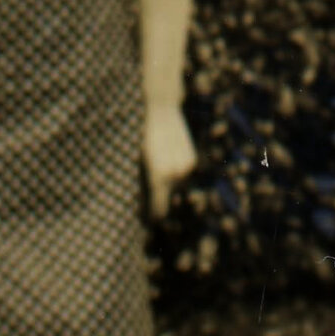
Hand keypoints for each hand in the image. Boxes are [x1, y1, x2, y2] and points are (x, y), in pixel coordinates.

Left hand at [142, 104, 196, 220]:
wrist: (163, 113)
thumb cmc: (146, 138)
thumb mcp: (142, 162)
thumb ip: (147, 183)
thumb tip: (149, 203)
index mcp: (158, 177)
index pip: (159, 207)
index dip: (155, 216)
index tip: (150, 222)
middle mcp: (174, 175)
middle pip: (168, 197)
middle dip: (162, 201)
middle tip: (153, 207)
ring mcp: (185, 168)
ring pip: (177, 186)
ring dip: (170, 186)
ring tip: (160, 175)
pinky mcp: (192, 161)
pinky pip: (184, 175)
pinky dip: (177, 174)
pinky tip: (170, 163)